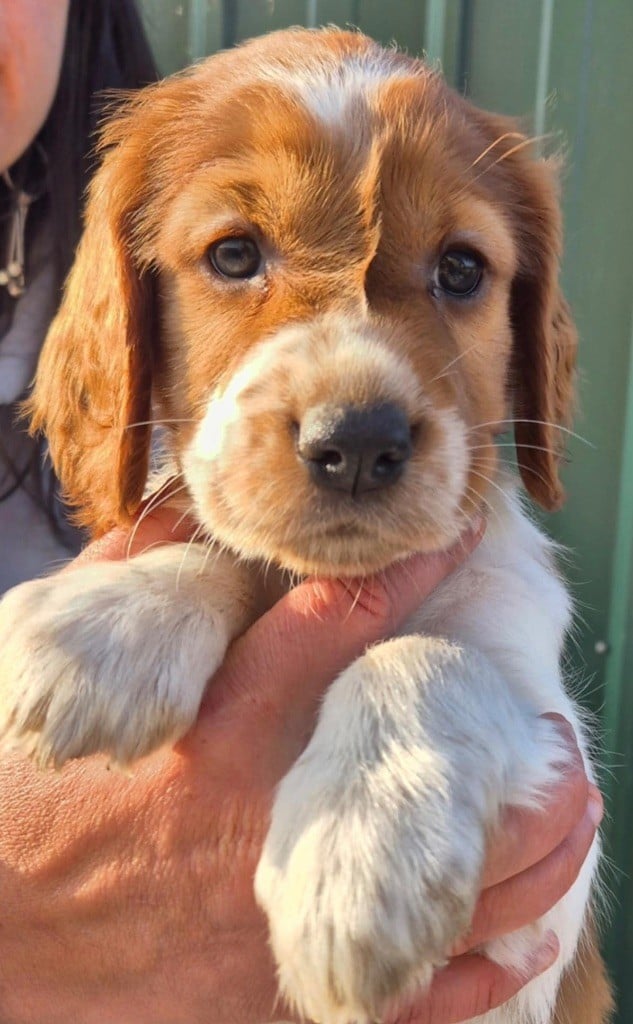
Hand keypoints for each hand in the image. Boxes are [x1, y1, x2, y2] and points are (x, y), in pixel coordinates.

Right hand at [0, 511, 599, 1023]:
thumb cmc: (7, 791)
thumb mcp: (34, 662)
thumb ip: (116, 590)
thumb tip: (171, 521)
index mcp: (212, 723)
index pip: (334, 620)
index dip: (408, 570)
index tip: (454, 537)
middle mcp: (261, 813)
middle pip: (420, 764)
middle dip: (498, 736)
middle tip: (550, 719)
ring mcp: (270, 913)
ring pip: (432, 884)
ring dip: (513, 853)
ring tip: (569, 818)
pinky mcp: (258, 996)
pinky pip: (392, 994)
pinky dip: (465, 972)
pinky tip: (515, 943)